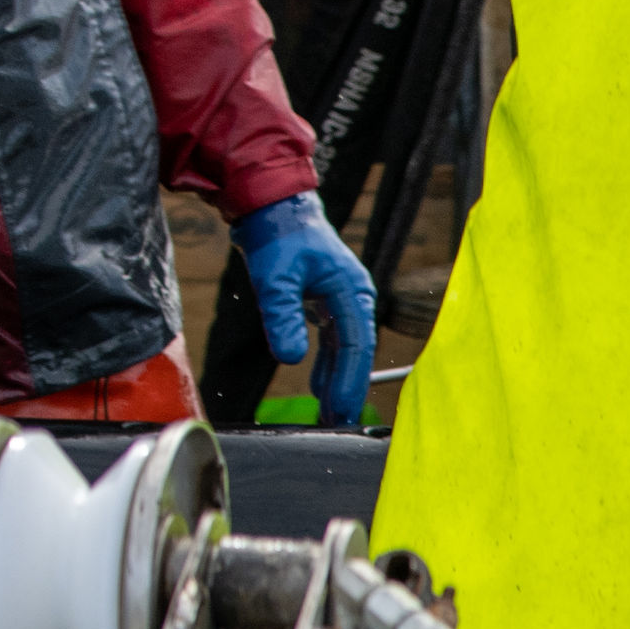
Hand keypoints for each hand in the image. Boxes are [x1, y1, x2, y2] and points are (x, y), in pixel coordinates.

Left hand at [230, 190, 377, 426]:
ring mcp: (343, 300)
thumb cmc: (278, 235)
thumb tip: (290, 358)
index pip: (357, 345)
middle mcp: (354, 297)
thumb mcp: (275, 277)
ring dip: (339, 381)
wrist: (272, 205)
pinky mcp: (328, 302)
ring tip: (330, 414)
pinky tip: (319, 387)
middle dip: (348, 389)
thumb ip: (282, 316)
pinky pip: (335, 341)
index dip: (351, 381)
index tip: (342, 410)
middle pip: (357, 352)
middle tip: (339, 423)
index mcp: (352, 290)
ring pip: (346, 350)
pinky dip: (329, 365)